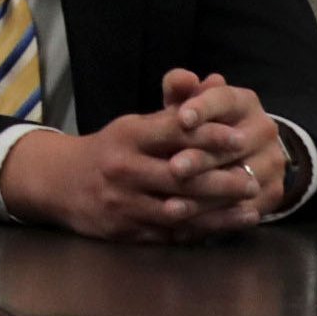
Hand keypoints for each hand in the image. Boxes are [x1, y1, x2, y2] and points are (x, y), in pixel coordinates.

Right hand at [0, 106, 244, 243]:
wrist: (61, 182)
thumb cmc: (111, 150)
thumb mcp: (135, 125)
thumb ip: (176, 110)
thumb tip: (212, 82)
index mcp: (127, 136)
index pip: (172, 131)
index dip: (209, 133)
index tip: (240, 137)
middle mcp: (122, 168)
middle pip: (180, 175)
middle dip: (222, 178)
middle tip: (255, 177)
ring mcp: (123, 202)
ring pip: (179, 209)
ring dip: (218, 208)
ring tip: (251, 203)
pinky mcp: (126, 231)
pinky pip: (171, 233)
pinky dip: (204, 229)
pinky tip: (229, 223)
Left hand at [159, 67, 287, 226]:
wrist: (242, 153)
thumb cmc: (200, 124)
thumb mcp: (188, 106)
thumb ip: (180, 92)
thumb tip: (181, 77)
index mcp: (243, 101)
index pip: (224, 100)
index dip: (203, 108)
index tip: (181, 119)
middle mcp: (264, 130)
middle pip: (232, 144)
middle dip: (201, 157)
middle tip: (174, 168)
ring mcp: (273, 163)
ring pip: (239, 180)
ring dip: (206, 193)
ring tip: (174, 204)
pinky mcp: (272, 193)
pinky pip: (243, 208)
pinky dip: (215, 217)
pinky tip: (189, 224)